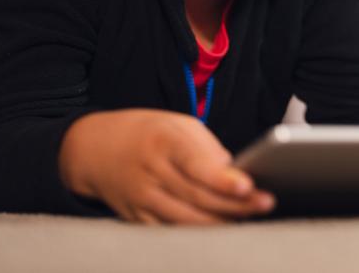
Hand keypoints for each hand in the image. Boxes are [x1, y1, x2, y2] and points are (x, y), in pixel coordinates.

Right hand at [59, 109, 275, 223]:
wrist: (93, 149)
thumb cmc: (146, 133)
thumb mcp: (177, 124)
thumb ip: (207, 148)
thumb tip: (235, 174)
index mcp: (163, 141)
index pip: (196, 164)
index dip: (221, 178)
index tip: (247, 185)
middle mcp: (150, 172)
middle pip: (198, 196)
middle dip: (235, 203)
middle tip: (265, 203)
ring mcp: (141, 199)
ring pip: (186, 219)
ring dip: (221, 223)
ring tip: (249, 219)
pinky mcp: (136, 218)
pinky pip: (170, 231)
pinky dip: (197, 233)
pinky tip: (220, 230)